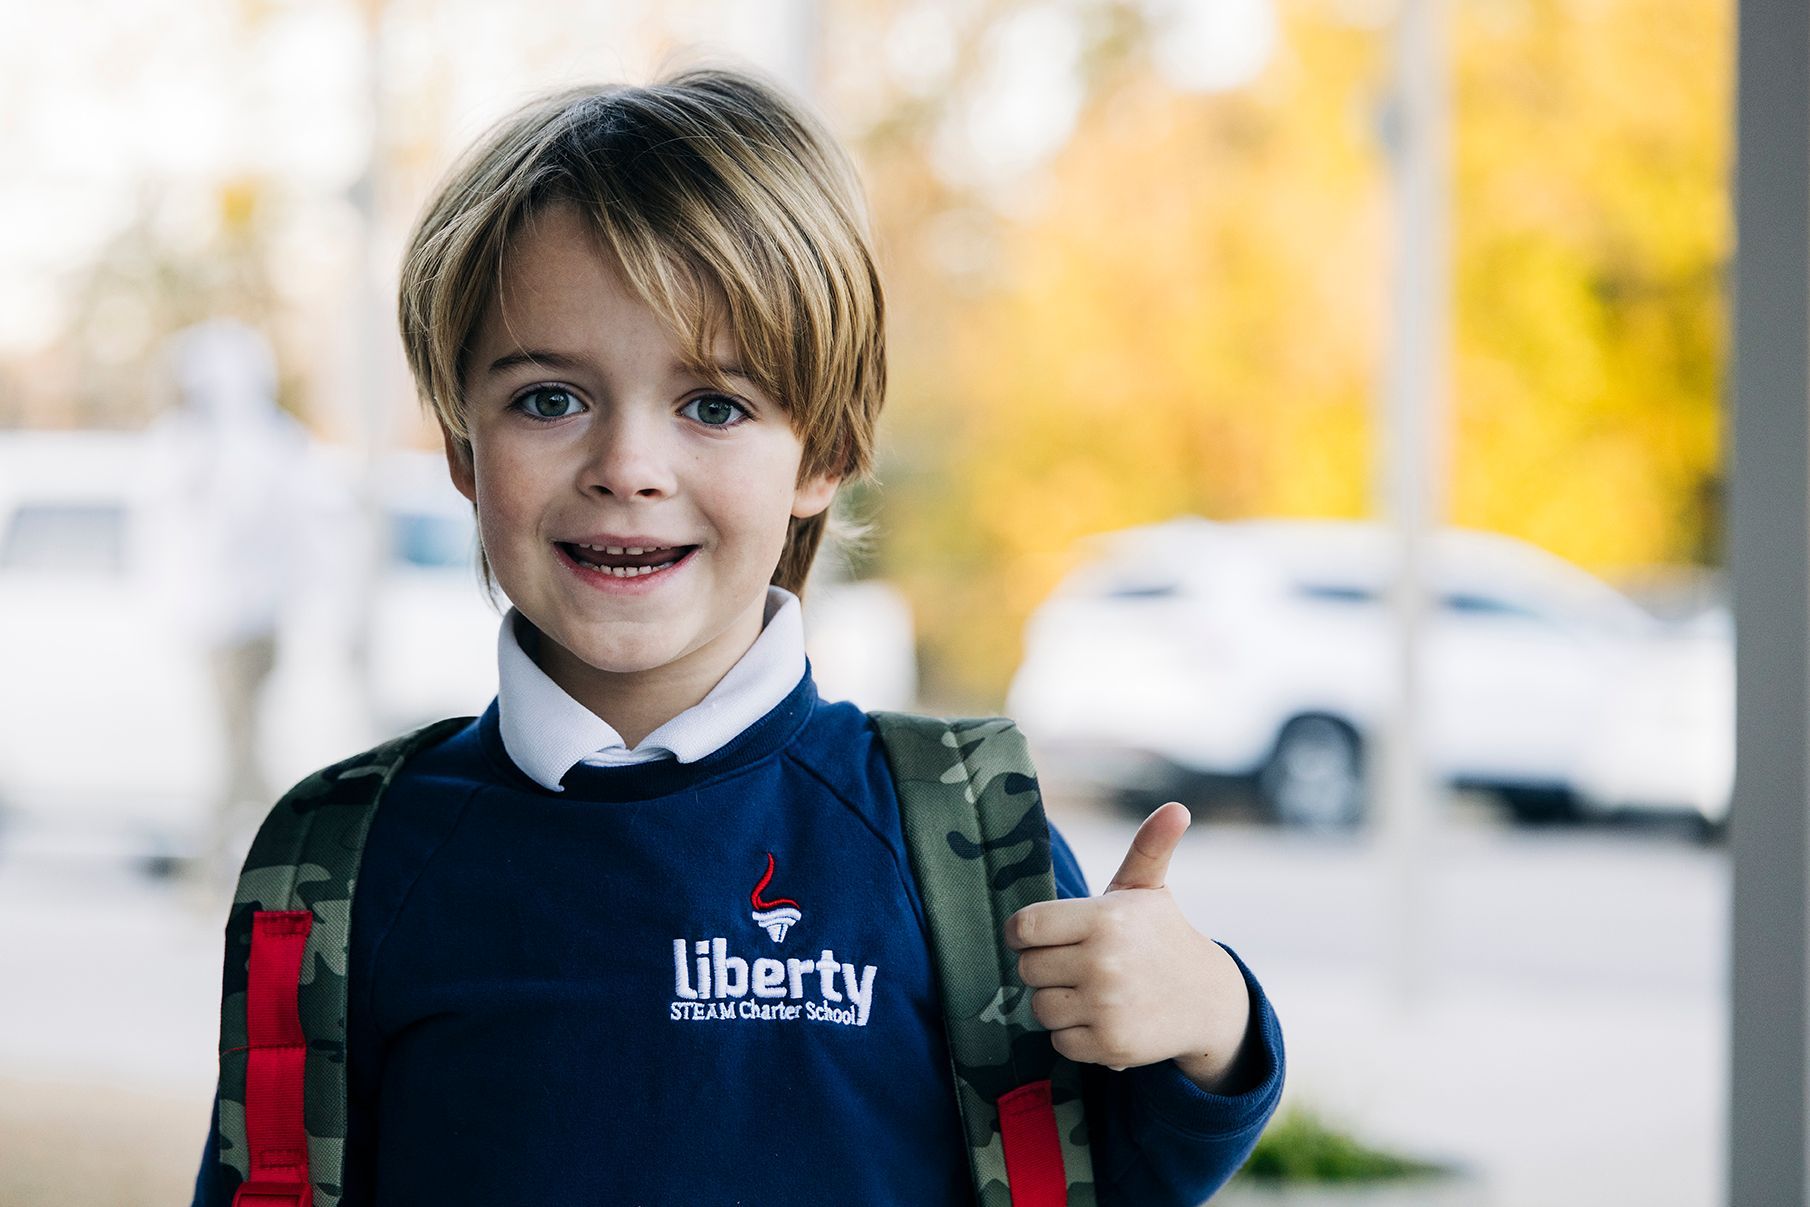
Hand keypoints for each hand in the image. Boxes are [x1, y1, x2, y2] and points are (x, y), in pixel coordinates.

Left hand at [1004, 802, 1254, 1090]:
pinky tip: (1101, 1017)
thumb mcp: (1149, 890)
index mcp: (1104, 918)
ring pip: (1040, 1007)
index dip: (1024, 934)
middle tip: (1074, 963)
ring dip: (1057, 1001)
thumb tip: (1177, 808)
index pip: (1024, 928)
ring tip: (1089, 990)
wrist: (1207, 999)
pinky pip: (1059, 1040)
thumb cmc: (1162, 936)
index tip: (1043, 936)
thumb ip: (1148, 847)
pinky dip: (1074, 1033)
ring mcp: (1107, 1007)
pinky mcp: (1111, 1045)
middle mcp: (1103, 962)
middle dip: (1044, 966)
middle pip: (1027, 969)